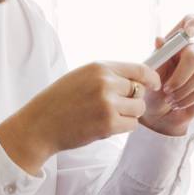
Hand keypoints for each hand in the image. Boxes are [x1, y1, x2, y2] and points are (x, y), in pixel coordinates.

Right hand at [0, 60, 160, 174]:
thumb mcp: (82, 77)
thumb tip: (139, 80)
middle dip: (131, 100)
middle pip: (140, 91)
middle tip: (112, 107)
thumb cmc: (59, 102)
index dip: (151, 78)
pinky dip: (122, 127)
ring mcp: (108, 103)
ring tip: (106, 116)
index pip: (139, 69)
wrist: (38, 126)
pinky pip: (132, 125)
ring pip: (138, 109)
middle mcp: (105, 82)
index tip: (154, 84)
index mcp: (99, 67)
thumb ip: (108, 76)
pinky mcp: (108, 123)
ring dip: (128, 115)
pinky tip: (103, 126)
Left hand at [139, 14, 193, 136]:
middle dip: (179, 77)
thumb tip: (159, 39)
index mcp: (177, 42)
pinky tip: (180, 103)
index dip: (192, 23)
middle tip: (167, 90)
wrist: (160, 111)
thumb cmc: (152, 88)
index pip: (191, 22)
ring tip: (171, 100)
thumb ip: (157, 57)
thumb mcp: (148, 74)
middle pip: (193, 56)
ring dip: (183, 91)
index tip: (188, 32)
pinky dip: (190, 99)